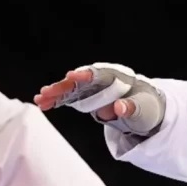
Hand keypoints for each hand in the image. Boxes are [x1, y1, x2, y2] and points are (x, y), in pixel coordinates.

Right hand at [34, 63, 165, 135]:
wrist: (144, 108)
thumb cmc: (146, 107)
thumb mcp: (144, 111)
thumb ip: (132, 109)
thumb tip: (118, 108)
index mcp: (117, 78)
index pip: (100, 74)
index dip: (86, 75)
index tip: (71, 76)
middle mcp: (101, 80)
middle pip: (80, 81)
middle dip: (64, 86)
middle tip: (47, 91)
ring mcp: (92, 88)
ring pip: (71, 89)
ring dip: (55, 93)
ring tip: (40, 99)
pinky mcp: (86, 97)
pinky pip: (69, 98)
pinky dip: (57, 101)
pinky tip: (43, 104)